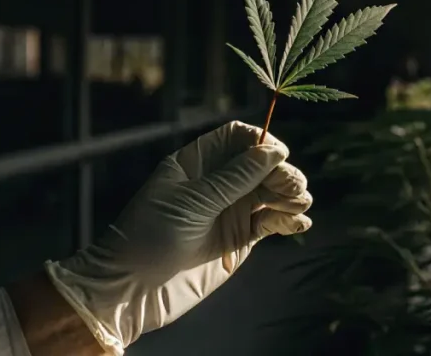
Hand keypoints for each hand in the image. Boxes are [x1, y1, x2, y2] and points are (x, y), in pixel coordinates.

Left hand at [45, 121, 312, 354]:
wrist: (133, 291)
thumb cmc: (150, 237)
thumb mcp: (192, 202)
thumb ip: (235, 177)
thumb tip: (274, 150)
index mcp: (196, 163)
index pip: (237, 138)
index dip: (260, 142)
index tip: (278, 155)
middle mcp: (216, 183)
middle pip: (261, 164)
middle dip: (281, 171)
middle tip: (292, 189)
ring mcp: (229, 212)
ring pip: (271, 192)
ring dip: (291, 194)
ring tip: (297, 206)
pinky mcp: (239, 240)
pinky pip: (272, 222)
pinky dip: (289, 220)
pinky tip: (298, 223)